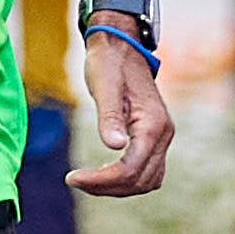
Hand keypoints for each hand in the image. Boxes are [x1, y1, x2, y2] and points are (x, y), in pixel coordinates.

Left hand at [69, 29, 173, 196]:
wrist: (121, 46)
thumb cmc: (109, 63)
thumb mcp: (104, 88)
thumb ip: (110, 118)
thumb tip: (113, 147)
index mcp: (153, 124)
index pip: (131, 169)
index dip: (101, 180)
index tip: (71, 178)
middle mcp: (163, 134)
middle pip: (140, 180)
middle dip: (107, 186)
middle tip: (75, 180)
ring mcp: (162, 137)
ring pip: (147, 181)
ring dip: (117, 187)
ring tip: (86, 180)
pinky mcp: (155, 137)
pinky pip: (147, 171)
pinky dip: (127, 179)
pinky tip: (103, 173)